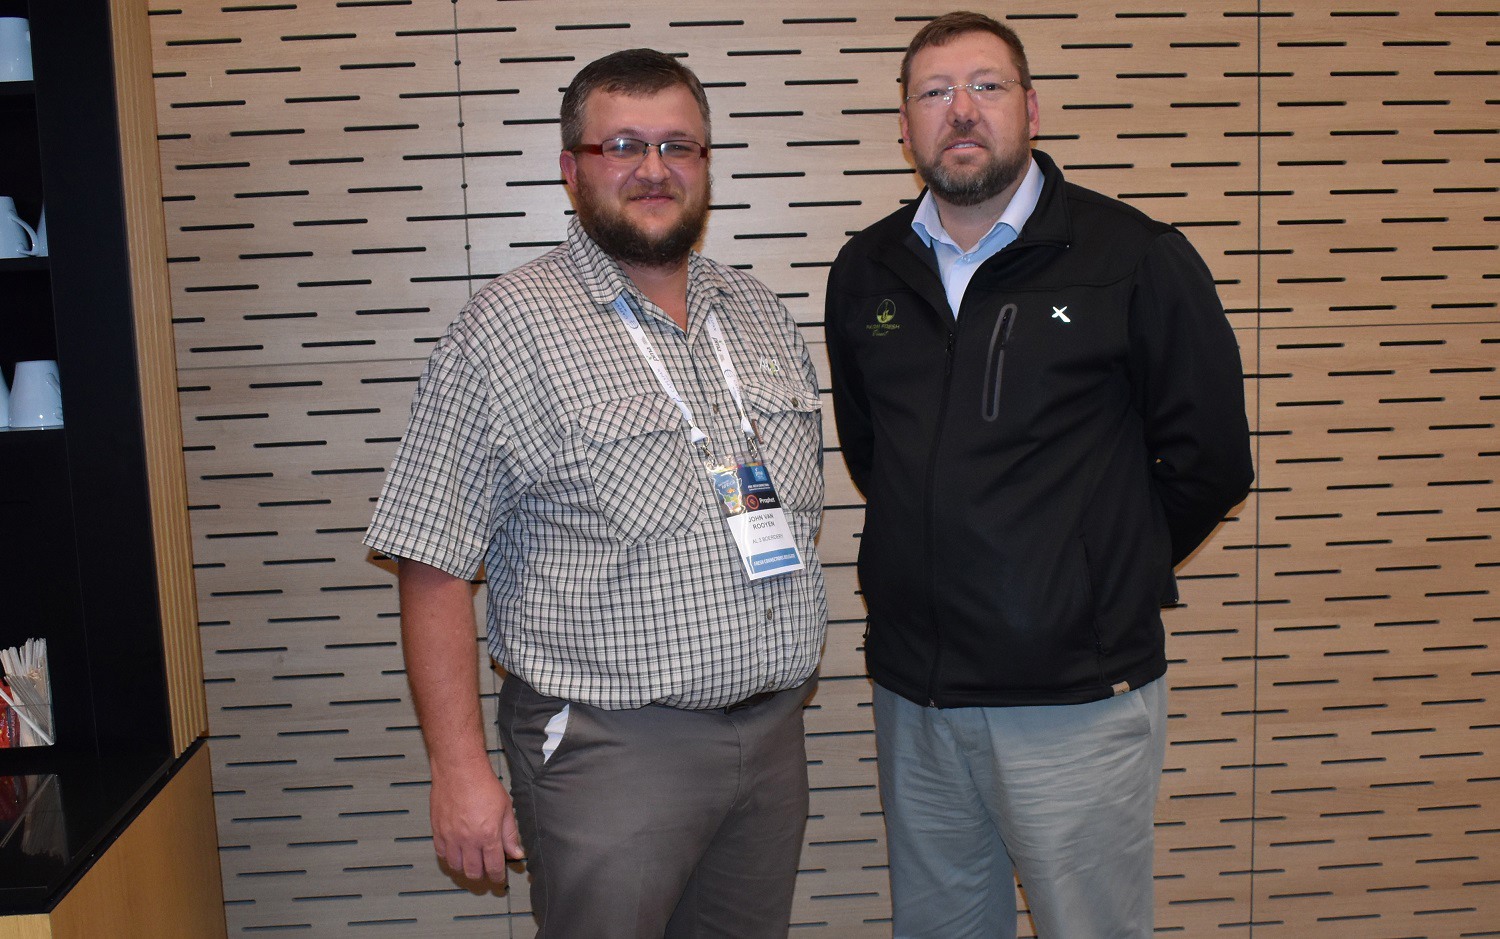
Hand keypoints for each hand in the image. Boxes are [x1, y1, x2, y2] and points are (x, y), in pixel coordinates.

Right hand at [429, 761, 523, 881]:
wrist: (459, 770)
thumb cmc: (482, 784)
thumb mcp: (505, 808)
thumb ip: (510, 834)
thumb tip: (516, 852)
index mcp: (488, 835)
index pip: (494, 867)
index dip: (497, 876)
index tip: (499, 878)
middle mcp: (468, 839)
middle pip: (473, 871)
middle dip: (481, 875)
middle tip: (486, 870)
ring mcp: (451, 836)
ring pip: (456, 866)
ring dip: (465, 868)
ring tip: (471, 862)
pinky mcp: (437, 830)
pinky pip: (441, 854)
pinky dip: (449, 857)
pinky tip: (456, 852)